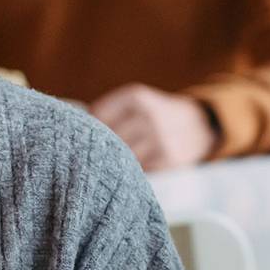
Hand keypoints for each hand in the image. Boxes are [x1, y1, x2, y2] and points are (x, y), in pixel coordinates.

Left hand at [88, 84, 216, 170]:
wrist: (199, 125)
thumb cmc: (152, 115)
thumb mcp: (134, 102)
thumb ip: (105, 112)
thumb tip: (70, 131)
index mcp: (135, 97)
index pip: (96, 118)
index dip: (88, 131)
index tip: (84, 138)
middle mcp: (148, 115)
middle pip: (107, 140)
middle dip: (100, 149)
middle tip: (95, 157)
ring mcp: (159, 138)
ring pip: (121, 158)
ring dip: (115, 164)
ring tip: (114, 165)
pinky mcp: (168, 160)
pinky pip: (139, 171)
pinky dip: (133, 173)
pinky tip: (133, 170)